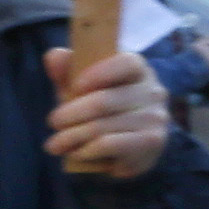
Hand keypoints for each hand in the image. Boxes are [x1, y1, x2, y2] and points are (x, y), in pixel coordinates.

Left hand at [43, 48, 170, 177]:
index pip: (126, 63)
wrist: (130, 150)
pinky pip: (109, 145)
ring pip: (102, 126)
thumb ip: (68, 72)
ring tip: (55, 144)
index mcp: (139, 70)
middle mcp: (153, 91)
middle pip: (104, 101)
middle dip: (70, 114)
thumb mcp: (83, 90)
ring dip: (71, 137)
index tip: (75, 87)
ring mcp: (155, 118)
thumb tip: (53, 56)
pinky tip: (76, 153)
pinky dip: (86, 150)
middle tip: (53, 122)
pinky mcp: (152, 142)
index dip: (99, 73)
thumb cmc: (104, 112)